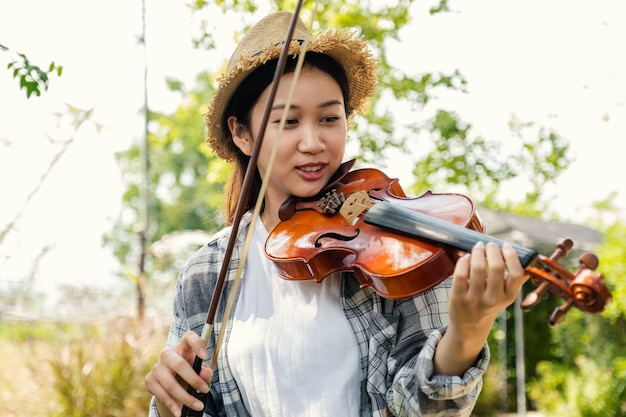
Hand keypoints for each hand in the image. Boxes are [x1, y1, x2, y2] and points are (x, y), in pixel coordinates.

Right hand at [145, 330, 212, 416]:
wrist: (171, 382)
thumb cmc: (189, 373)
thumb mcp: (199, 371)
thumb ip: (204, 372)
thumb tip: (205, 374)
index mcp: (182, 347)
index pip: (189, 337)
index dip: (197, 344)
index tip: (205, 356)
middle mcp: (167, 354)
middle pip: (179, 365)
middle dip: (194, 380)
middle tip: (205, 390)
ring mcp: (157, 367)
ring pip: (171, 384)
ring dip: (186, 397)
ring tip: (198, 406)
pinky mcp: (149, 380)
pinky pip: (162, 394)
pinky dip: (172, 405)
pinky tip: (180, 412)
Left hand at [434, 241, 526, 375]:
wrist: (469, 327)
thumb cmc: (488, 304)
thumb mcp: (505, 296)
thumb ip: (513, 279)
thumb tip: (524, 256)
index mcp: (508, 297)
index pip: (516, 274)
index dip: (512, 256)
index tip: (506, 246)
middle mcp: (493, 300)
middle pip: (496, 267)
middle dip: (493, 250)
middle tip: (490, 244)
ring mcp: (474, 299)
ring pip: (477, 268)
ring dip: (478, 252)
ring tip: (478, 247)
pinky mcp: (458, 298)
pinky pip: (460, 274)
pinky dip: (464, 261)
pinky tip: (466, 257)